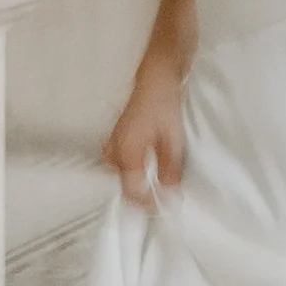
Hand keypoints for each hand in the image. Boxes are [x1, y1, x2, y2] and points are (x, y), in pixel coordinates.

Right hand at [102, 57, 186, 204]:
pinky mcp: (116, 133)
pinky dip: (127, 167)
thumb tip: (170, 196)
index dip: (147, 204)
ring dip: (131, 180)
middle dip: (137, 193)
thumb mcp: (173, 141)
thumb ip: (170, 170)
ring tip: (149, 183)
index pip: (133, 192)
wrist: (155, 76)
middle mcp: (115, 151)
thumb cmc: (164, 106)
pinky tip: (140, 164)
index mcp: (128, 155)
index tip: (163, 209)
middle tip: (156, 198)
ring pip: (117, 171)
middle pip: (122, 183)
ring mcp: (112, 141)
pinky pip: (116, 159)